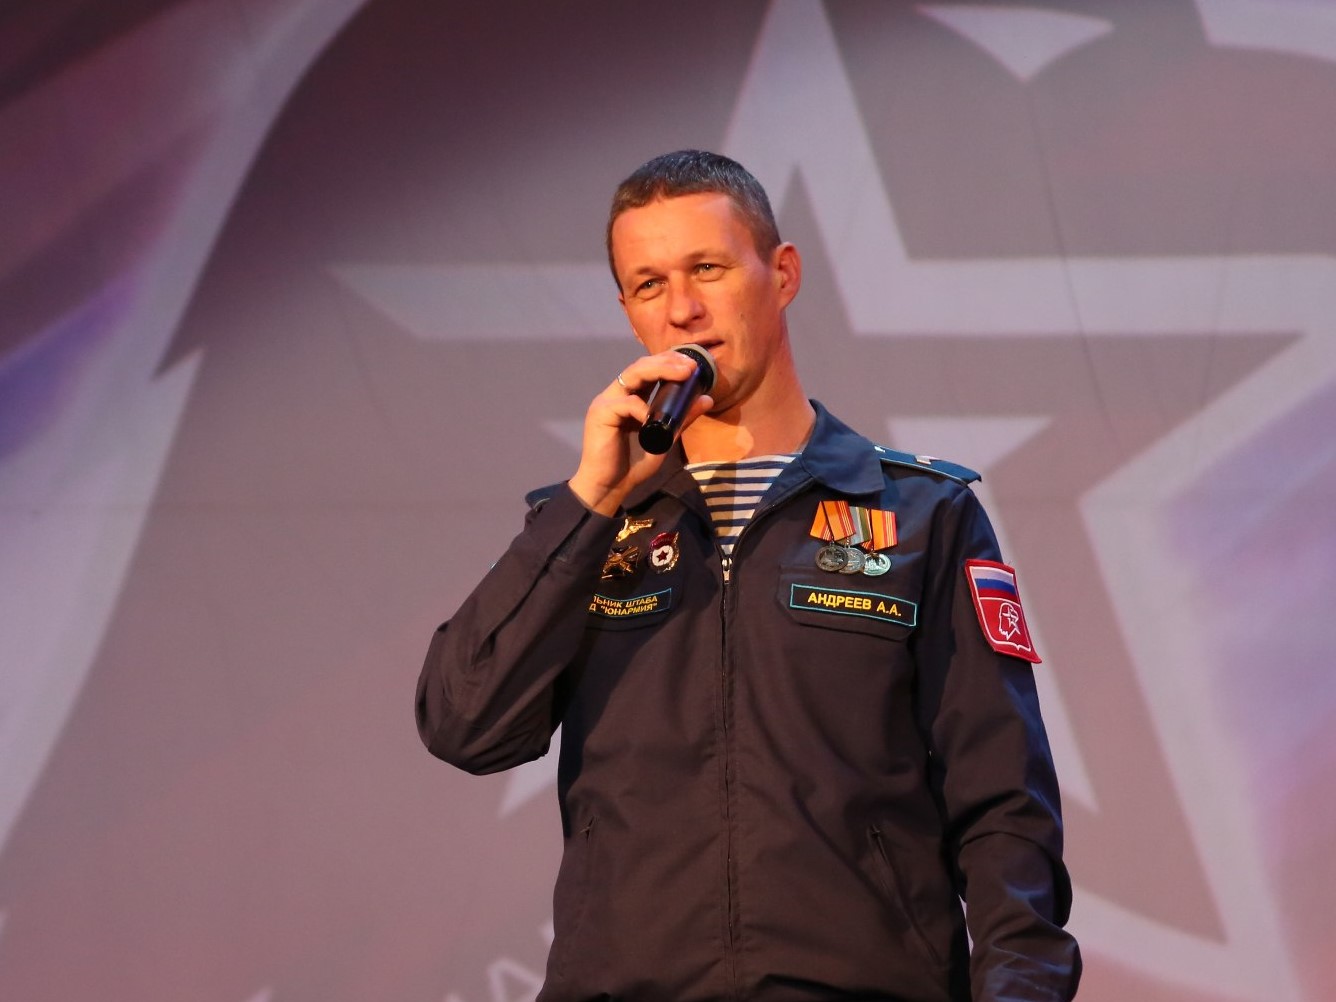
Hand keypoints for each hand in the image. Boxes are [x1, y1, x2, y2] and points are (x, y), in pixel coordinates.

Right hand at [568, 350, 713, 515]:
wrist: (610, 487)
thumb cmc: (632, 464)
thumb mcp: (665, 438)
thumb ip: (682, 419)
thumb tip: (706, 399)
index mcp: (630, 398)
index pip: (648, 371)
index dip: (669, 363)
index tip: (693, 366)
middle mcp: (617, 395)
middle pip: (640, 366)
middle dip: (667, 361)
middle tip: (690, 366)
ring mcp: (606, 402)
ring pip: (632, 375)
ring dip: (659, 370)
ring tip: (681, 374)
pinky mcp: (599, 414)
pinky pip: (624, 403)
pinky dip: (642, 408)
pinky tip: (653, 417)